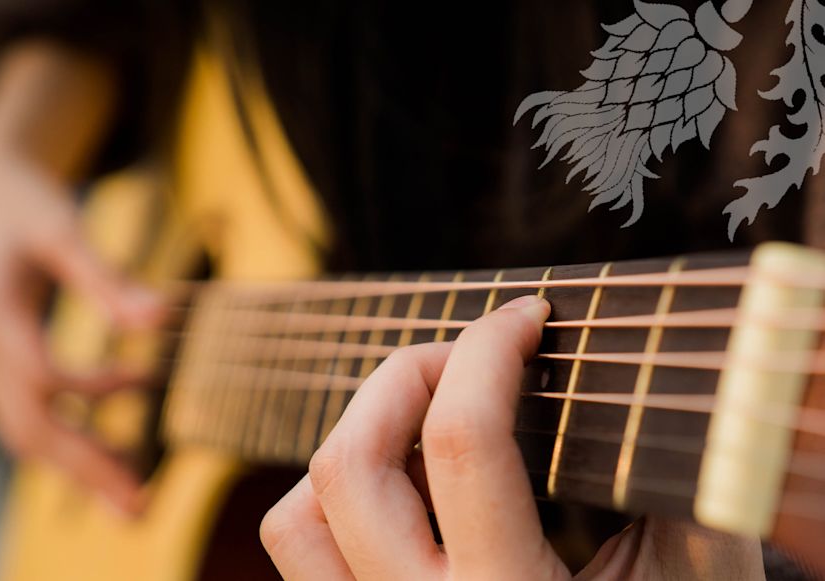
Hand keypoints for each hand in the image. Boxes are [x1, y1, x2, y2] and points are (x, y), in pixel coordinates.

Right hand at [0, 152, 162, 515]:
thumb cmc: (26, 201)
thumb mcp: (64, 227)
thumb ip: (106, 276)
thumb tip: (161, 318)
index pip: (37, 375)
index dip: (90, 392)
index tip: (144, 387)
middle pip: (27, 425)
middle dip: (84, 467)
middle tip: (139, 505)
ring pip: (24, 430)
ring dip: (78, 463)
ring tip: (133, 491)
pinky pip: (27, 413)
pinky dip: (70, 431)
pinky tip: (113, 435)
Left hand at [261, 296, 765, 578]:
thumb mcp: (689, 574)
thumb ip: (672, 488)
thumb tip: (644, 383)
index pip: (464, 442)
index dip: (489, 351)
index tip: (528, 316)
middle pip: (352, 464)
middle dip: (405, 375)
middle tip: (467, 353)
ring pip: (298, 514)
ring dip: (353, 437)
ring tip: (422, 416)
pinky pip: (300, 550)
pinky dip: (335, 493)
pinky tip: (405, 481)